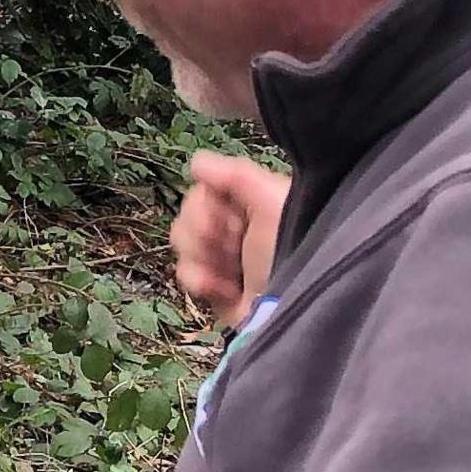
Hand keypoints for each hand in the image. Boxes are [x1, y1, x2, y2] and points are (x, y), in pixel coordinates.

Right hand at [170, 151, 290, 327]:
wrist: (287, 310)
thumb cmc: (288, 251)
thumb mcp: (271, 203)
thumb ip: (236, 174)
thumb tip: (197, 161)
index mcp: (252, 201)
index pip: (204, 188)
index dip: (208, 205)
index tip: (230, 219)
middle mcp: (236, 224)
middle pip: (188, 214)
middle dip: (204, 232)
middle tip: (232, 245)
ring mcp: (223, 256)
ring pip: (182, 242)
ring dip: (202, 257)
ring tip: (230, 271)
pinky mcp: (213, 285)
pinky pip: (184, 272)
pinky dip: (200, 280)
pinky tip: (224, 288)